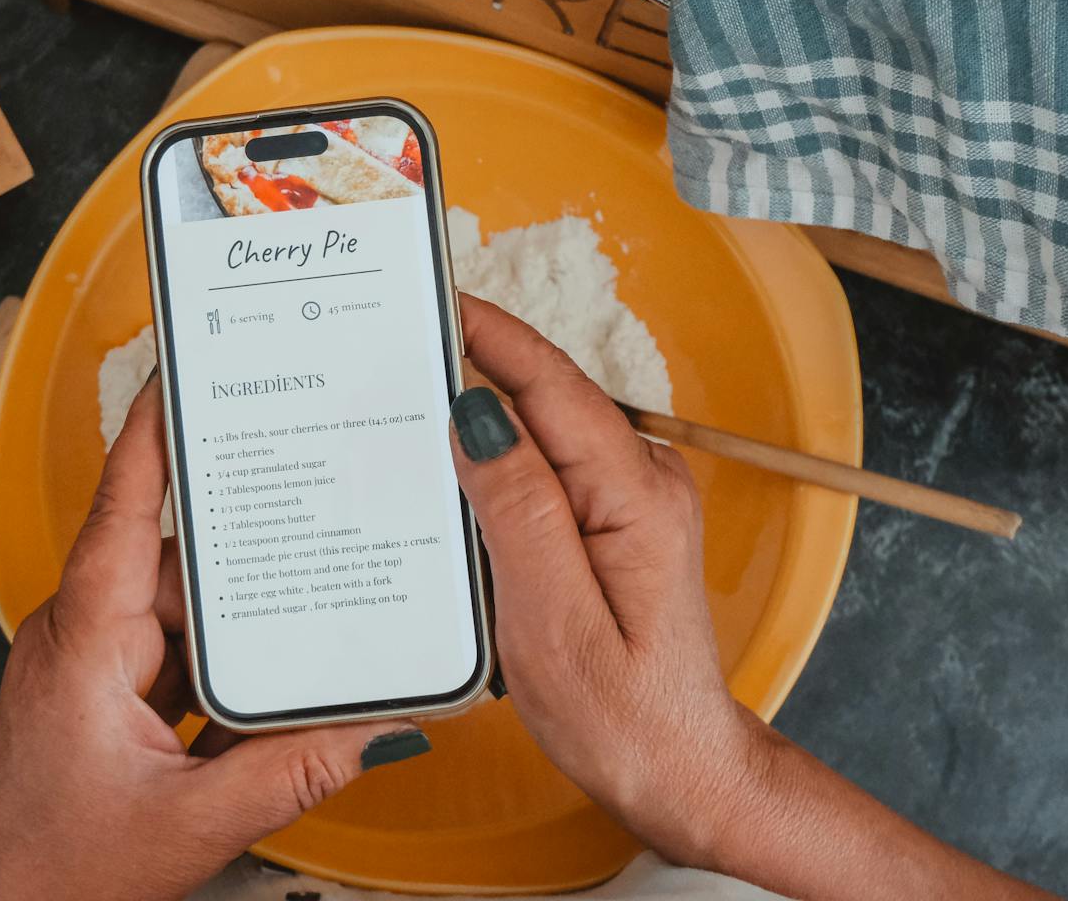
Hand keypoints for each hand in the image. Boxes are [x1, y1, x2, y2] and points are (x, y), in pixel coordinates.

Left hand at [0, 378, 428, 900]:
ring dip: (236, 615)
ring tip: (309, 606)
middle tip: (312, 495)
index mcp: (85, 639)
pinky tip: (267, 680)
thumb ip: (292, 772)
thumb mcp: (191, 825)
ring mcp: (87, 665)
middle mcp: (80, 634)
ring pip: (177, 609)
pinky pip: (169, 651)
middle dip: (243, 541)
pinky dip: (217, 659)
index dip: (156, 432)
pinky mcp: (98, 697)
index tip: (189, 372)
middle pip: (173, 558)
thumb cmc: (48, 876)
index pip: (123, 506)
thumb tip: (378, 729)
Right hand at [449, 294, 753, 862]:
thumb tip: (477, 415)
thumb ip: (519, 511)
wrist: (681, 770)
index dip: (486, 332)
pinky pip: (544, 464)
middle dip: (468, 361)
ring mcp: (629, 494)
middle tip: (385, 345)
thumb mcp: (553, 623)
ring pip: (540, 426)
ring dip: (476, 409)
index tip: (425, 297)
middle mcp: (641, 476)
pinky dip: (493, 454)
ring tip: (399, 396)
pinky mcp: (611, 516)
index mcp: (633, 492)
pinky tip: (446, 468)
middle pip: (543, 393)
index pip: (549, 382)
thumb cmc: (622, 716)